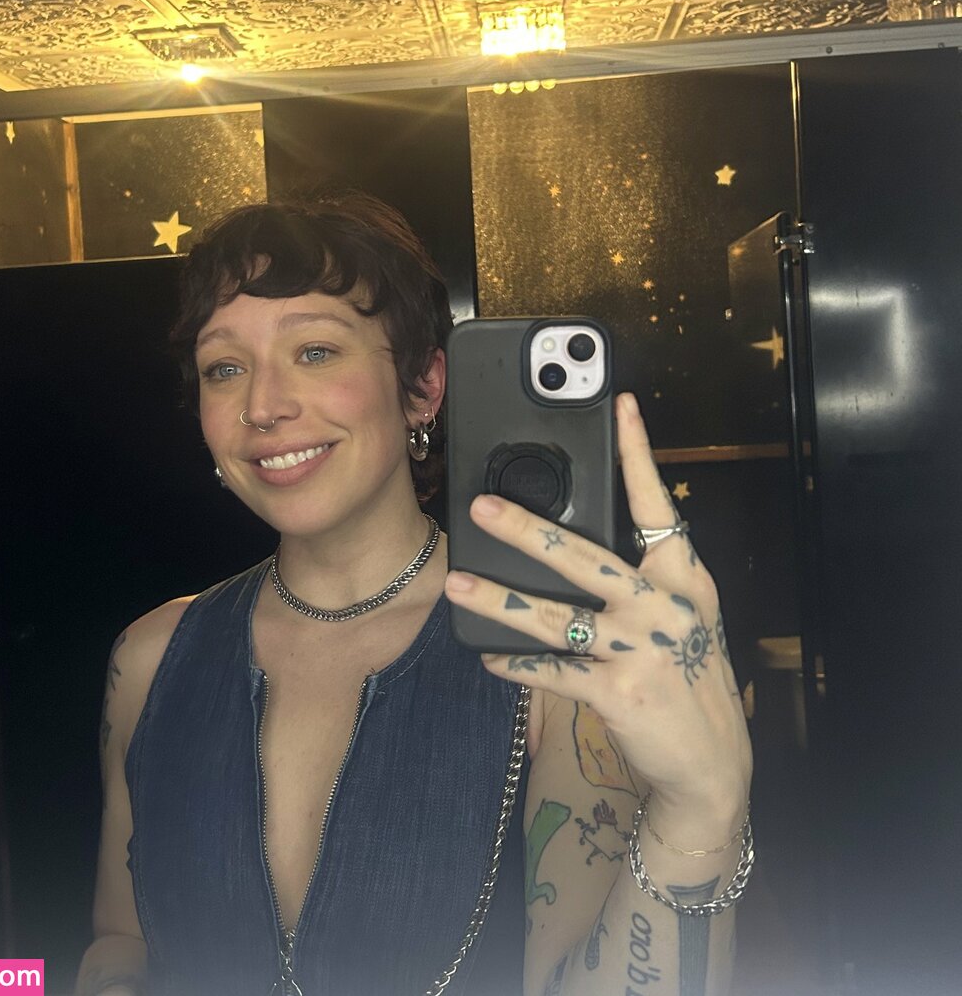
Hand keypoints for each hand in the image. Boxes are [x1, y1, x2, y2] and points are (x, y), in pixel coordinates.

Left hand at [444, 391, 751, 838]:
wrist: (713, 764)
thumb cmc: (689, 678)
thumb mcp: (680, 618)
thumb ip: (641, 578)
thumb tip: (575, 544)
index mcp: (683, 578)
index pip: (656, 505)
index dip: (637, 454)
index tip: (621, 406)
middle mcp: (664, 606)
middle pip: (586, 556)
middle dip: (528, 529)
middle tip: (483, 507)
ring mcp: (642, 650)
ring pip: (557, 617)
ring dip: (500, 600)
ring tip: (458, 583)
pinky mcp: (619, 694)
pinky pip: (553, 671)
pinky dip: (517, 665)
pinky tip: (489, 657)